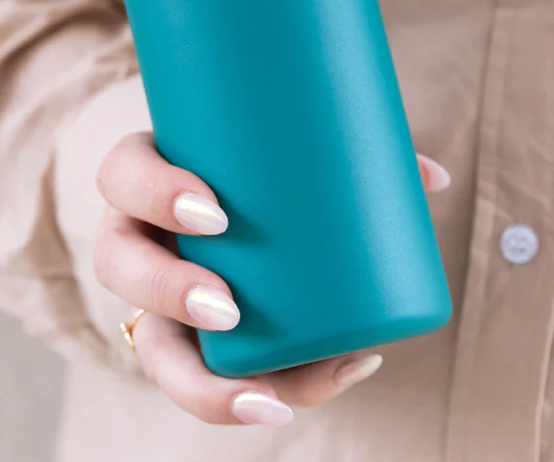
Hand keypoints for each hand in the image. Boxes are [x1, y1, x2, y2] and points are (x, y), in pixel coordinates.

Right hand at [93, 131, 450, 425]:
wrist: (213, 196)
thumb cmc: (249, 166)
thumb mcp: (279, 149)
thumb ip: (352, 153)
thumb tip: (433, 176)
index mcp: (148, 173)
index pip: (123, 175)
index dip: (156, 195)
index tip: (217, 215)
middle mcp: (137, 233)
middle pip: (121, 266)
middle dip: (168, 292)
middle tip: (231, 307)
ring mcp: (154, 291)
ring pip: (149, 342)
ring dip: (198, 378)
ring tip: (270, 391)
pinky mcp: (180, 334)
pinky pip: (193, 375)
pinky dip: (236, 397)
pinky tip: (285, 406)